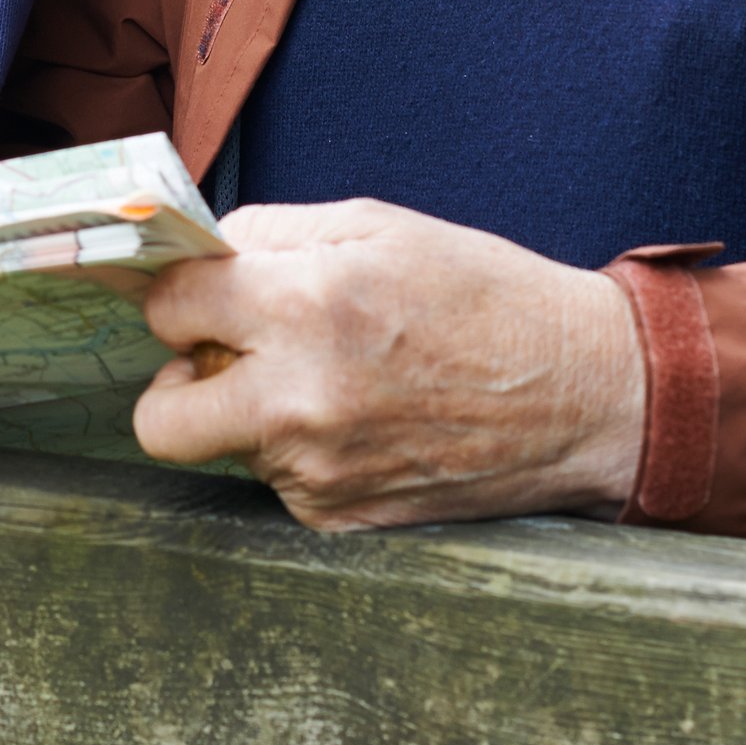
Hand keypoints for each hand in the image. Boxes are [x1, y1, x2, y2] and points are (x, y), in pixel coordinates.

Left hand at [132, 199, 643, 529]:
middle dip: (177, 382)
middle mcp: (300, 402)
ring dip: (252, 414)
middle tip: (223, 357)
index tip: (199, 295)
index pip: (165, 308)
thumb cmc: (486, 297)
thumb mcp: (377, 225)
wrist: (586, 395)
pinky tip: (365, 423)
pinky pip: (279, 485)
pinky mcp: (344, 520)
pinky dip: (302, 455)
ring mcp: (321, 474)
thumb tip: (197, 256)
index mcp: (303, 309)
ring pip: (226, 448)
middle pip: (159, 418)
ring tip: (332, 381)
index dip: (177, 294)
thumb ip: (269, 235)